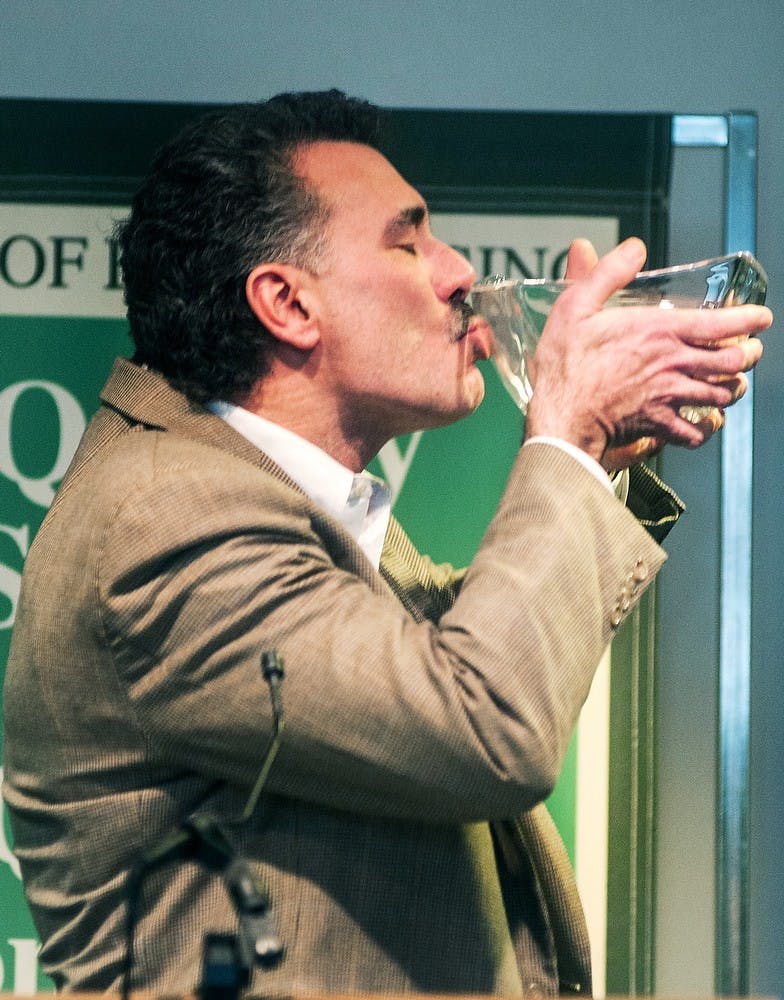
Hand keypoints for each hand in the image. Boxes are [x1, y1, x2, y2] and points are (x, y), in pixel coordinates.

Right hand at [524, 237, 770, 465]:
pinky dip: (707, 428)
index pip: (722, 324)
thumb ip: (607, 273)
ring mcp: (669, 397)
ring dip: (733, 388)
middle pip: (732, 362)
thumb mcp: (576, 306)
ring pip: (721, 395)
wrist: (559, 417)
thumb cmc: (564, 366)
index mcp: (659, 332)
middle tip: (751, 350)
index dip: (749, 320)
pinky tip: (706, 422)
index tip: (760, 318)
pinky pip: (696, 432)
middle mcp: (673, 364)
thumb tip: (633, 248)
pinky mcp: (658, 425)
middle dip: (749, 355)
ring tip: (734, 382)